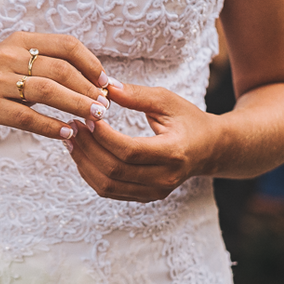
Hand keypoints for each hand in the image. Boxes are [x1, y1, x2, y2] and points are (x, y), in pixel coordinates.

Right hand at [0, 32, 110, 142]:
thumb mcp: (15, 65)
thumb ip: (47, 68)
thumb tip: (95, 81)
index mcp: (20, 41)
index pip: (66, 44)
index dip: (92, 64)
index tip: (107, 83)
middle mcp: (8, 55)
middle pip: (61, 69)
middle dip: (88, 89)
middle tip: (106, 106)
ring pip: (47, 91)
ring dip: (76, 105)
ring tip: (96, 118)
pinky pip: (27, 118)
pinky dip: (51, 127)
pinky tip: (68, 134)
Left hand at [65, 81, 220, 202]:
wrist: (210, 149)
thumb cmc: (189, 120)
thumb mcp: (168, 101)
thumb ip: (137, 95)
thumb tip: (107, 87)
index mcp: (174, 152)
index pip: (130, 151)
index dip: (103, 136)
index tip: (88, 117)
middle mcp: (166, 177)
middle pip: (115, 170)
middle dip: (88, 147)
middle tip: (74, 125)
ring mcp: (156, 191)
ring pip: (108, 185)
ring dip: (84, 162)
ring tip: (73, 138)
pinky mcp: (146, 196)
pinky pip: (110, 191)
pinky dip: (91, 173)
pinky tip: (83, 153)